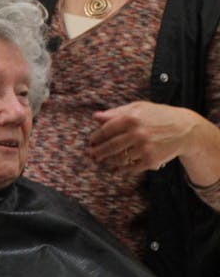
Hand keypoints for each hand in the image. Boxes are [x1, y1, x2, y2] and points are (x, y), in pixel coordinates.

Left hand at [89, 101, 208, 174]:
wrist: (185, 129)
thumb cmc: (159, 116)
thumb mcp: (139, 108)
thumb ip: (116, 112)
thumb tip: (96, 117)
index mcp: (131, 118)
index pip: (106, 130)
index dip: (96, 137)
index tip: (91, 141)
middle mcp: (137, 133)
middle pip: (110, 146)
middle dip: (98, 152)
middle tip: (92, 155)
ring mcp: (144, 148)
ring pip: (119, 158)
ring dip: (109, 161)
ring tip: (104, 160)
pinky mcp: (151, 160)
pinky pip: (131, 168)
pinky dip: (123, 169)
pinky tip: (118, 167)